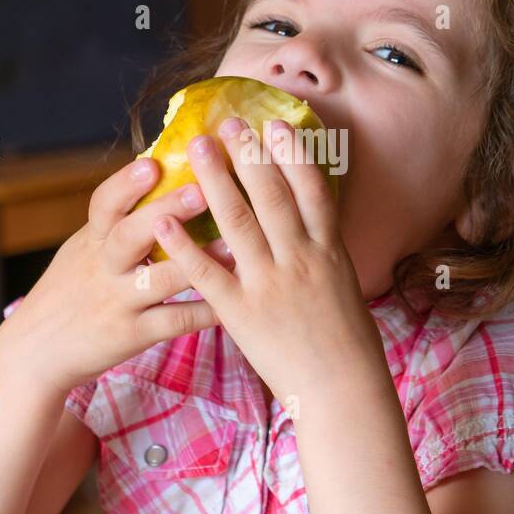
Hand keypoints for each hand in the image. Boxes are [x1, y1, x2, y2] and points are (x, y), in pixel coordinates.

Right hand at [0, 156, 231, 392]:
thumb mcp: (82, 250)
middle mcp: (103, 268)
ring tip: (233, 244)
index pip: (103, 204)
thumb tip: (154, 168)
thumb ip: (115, 221)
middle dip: (167, 211)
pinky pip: (174, 321)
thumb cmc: (69, 291)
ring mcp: (117, 302)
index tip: (153, 164)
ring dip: (198, 261)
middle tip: (201, 191)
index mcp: (92, 241)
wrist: (37, 351)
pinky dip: (204, 311)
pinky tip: (231, 299)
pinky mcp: (132, 335)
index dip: (127, 184)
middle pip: (131, 234)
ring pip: (159, 279)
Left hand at [149, 117, 385, 406]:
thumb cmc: (348, 342)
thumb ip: (322, 250)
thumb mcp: (344, 284)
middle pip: (271, 196)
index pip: (312, 191)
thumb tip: (311, 218)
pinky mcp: (242, 313)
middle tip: (228, 123)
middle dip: (248, 154)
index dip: (292, 154)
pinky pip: (207, 273)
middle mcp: (301, 260)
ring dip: (214, 181)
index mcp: (329, 251)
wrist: (343, 390)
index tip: (275, 125)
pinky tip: (165, 220)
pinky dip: (184, 244)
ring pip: (238, 222)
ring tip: (197, 149)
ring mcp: (270, 285)